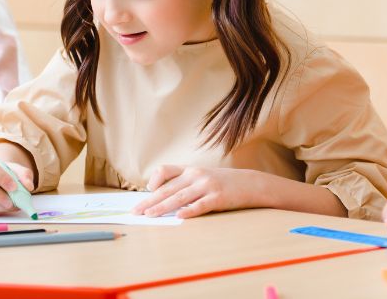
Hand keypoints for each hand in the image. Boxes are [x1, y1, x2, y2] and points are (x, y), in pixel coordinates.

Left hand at [132, 165, 259, 218]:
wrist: (250, 183)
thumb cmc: (223, 183)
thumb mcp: (203, 177)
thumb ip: (185, 183)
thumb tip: (163, 196)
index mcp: (191, 170)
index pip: (166, 170)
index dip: (154, 179)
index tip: (147, 190)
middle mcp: (196, 175)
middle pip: (168, 188)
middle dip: (150, 201)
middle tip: (136, 211)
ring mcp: (207, 186)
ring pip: (180, 198)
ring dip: (162, 207)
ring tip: (150, 215)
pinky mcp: (218, 198)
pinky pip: (200, 205)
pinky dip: (189, 211)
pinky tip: (179, 216)